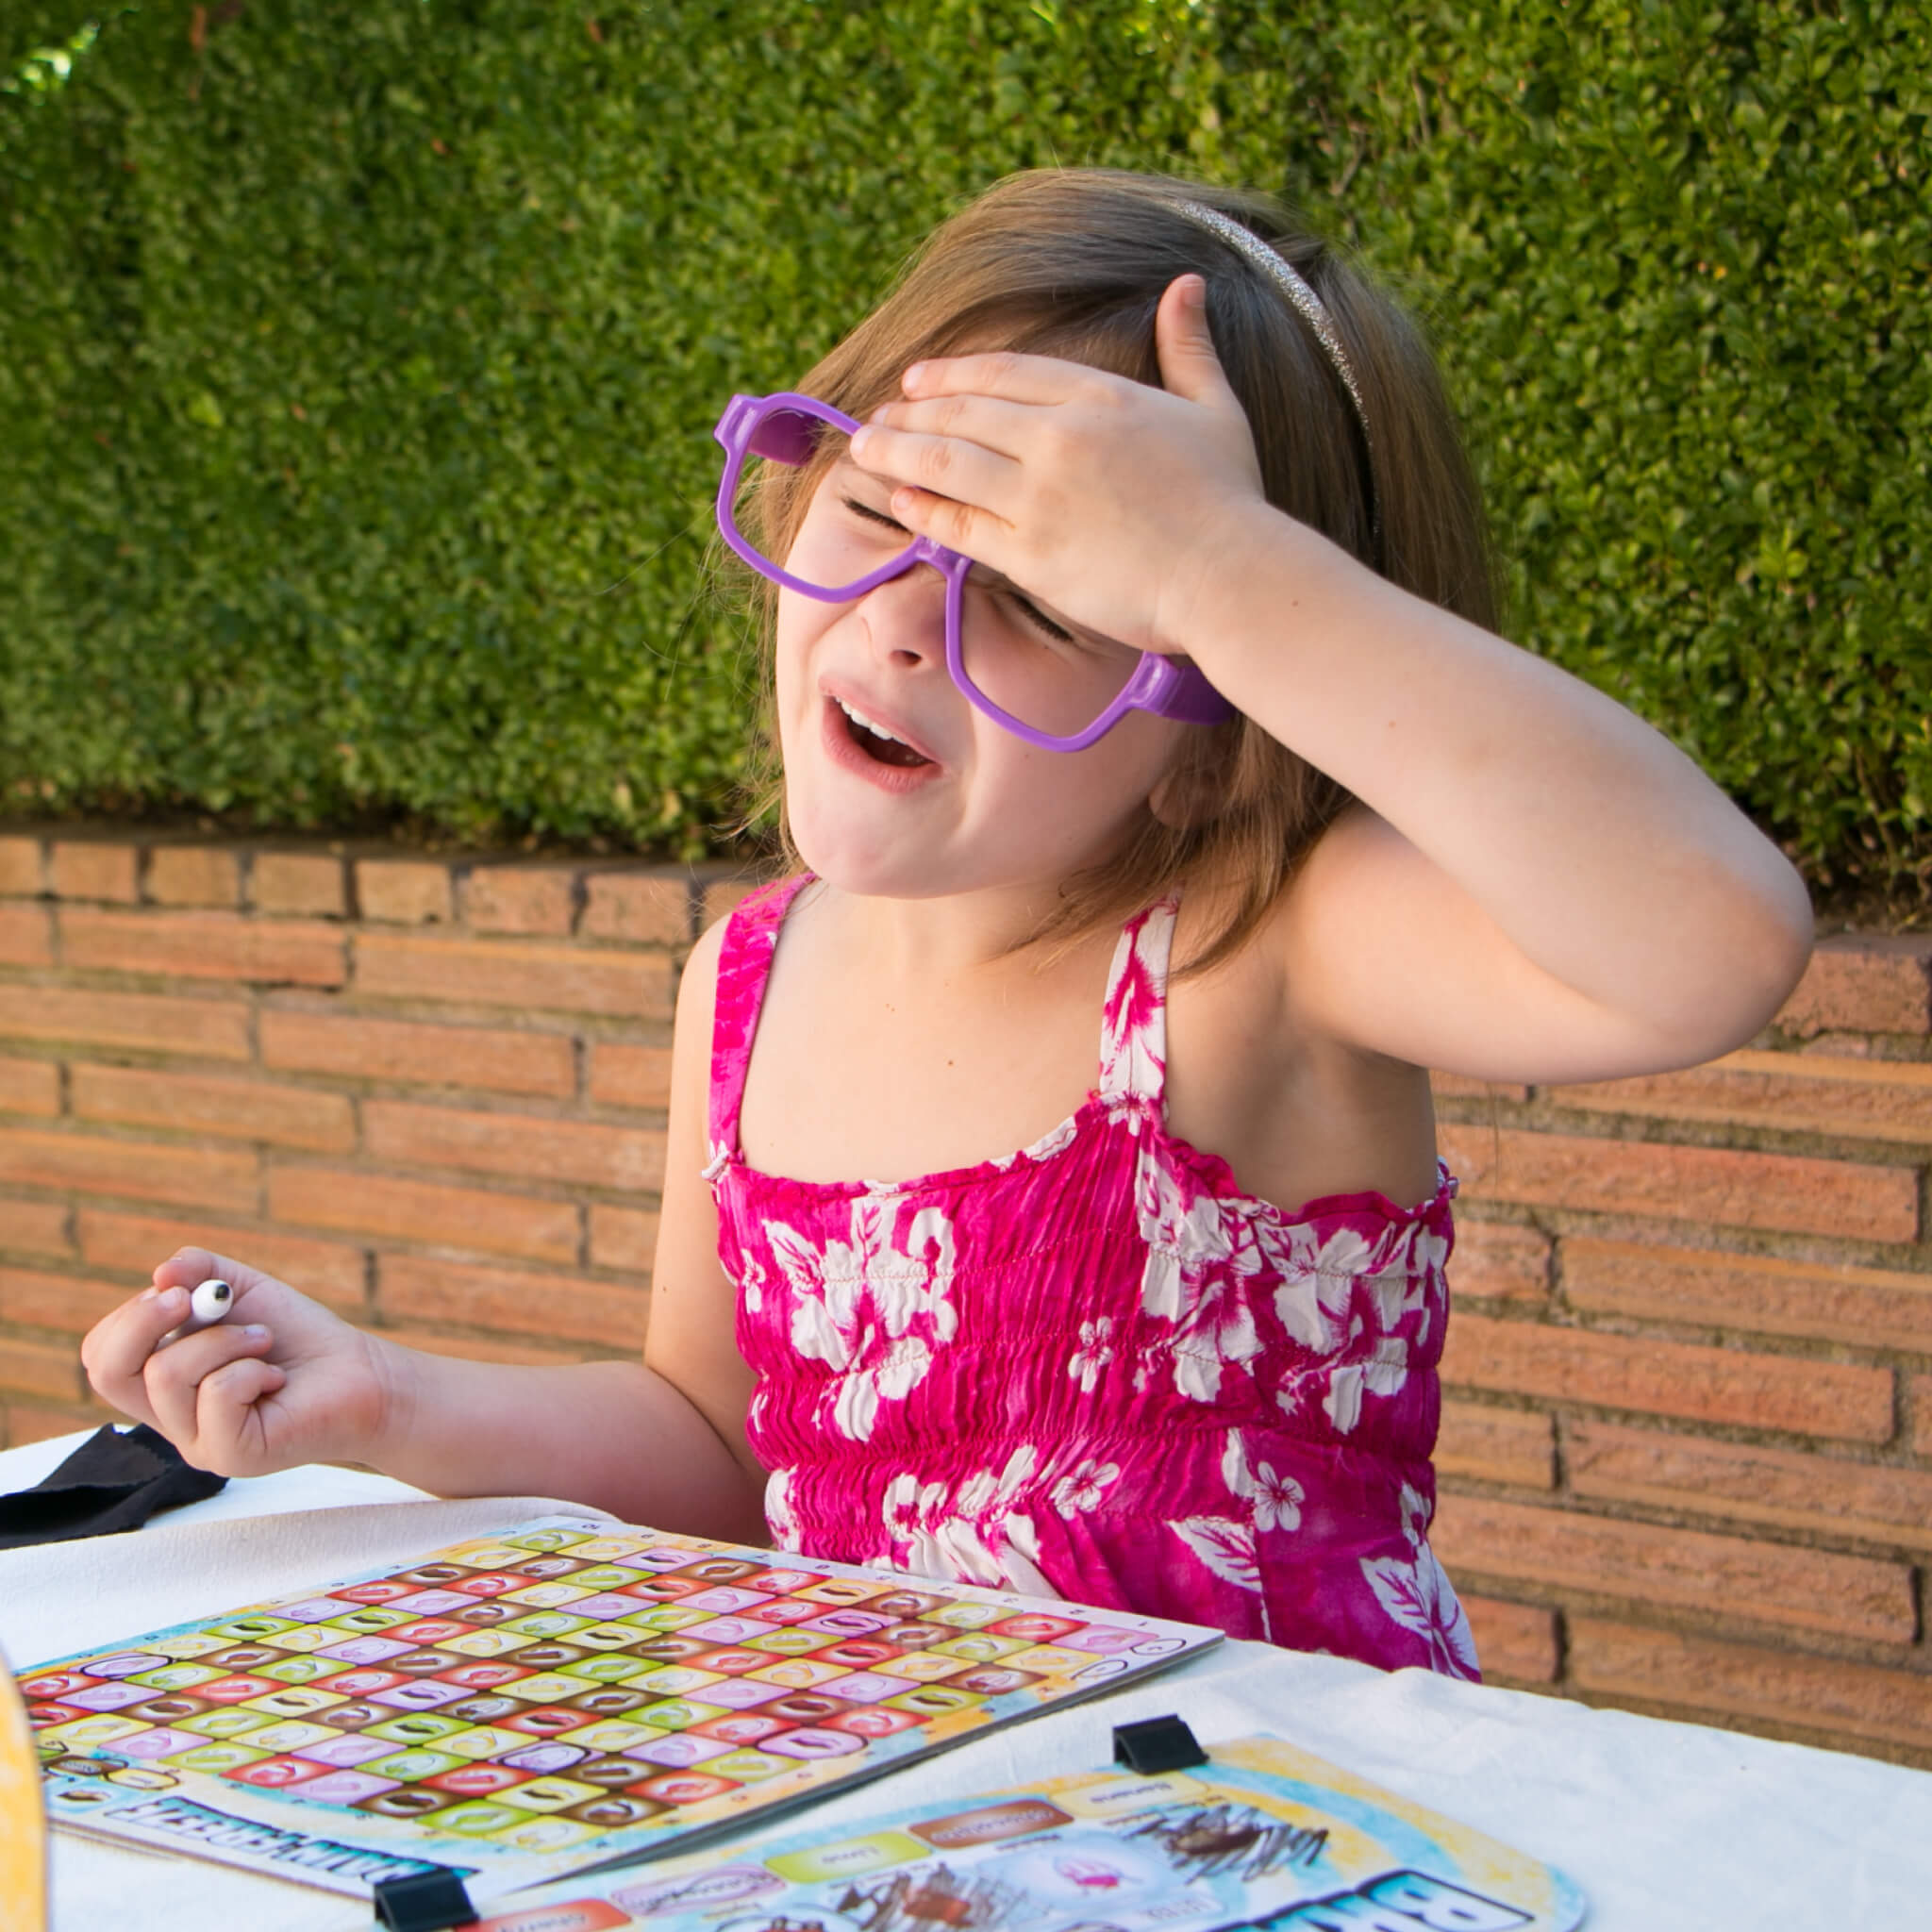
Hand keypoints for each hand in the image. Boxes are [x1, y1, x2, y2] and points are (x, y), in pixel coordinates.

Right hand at [80, 1247, 397, 1478]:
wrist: (360, 1373)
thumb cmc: (297, 1336)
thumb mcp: (242, 1290)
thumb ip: (199, 1271)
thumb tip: (161, 1273)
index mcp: (160, 1381)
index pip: (102, 1355)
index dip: (129, 1315)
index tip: (181, 1290)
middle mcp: (169, 1417)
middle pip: (107, 1371)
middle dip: (145, 1319)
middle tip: (199, 1297)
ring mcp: (197, 1442)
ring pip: (166, 1375)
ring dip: (223, 1340)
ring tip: (262, 1341)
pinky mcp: (231, 1455)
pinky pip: (216, 1395)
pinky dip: (250, 1369)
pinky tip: (275, 1376)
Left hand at [848, 274, 1267, 659]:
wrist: (1228, 575)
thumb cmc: (1230, 499)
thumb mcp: (1216, 408)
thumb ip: (1189, 347)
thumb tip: (1185, 285)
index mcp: (1100, 397)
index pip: (1006, 374)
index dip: (954, 374)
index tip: (919, 379)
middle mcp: (1059, 438)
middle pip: (963, 413)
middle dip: (911, 412)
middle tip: (878, 417)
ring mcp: (1038, 496)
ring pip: (946, 463)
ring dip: (897, 452)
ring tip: (865, 450)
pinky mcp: (1029, 552)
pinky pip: (960, 524)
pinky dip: (924, 509)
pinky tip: (899, 500)